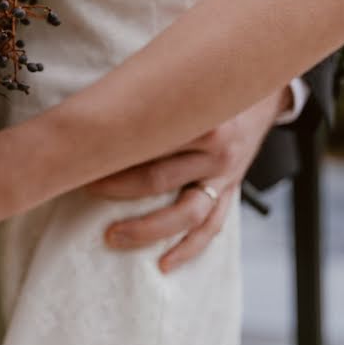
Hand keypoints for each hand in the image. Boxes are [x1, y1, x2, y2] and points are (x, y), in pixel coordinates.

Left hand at [86, 86, 291, 272]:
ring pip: (186, 212)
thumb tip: (100, 107)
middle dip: (118, 189)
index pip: (150, 140)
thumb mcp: (182, 80)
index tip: (83, 159)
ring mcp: (226, 174)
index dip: (114, 152)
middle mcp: (216, 150)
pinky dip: (189, 248)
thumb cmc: (208, 83)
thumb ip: (151, 95)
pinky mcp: (231, 189)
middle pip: (160, 178)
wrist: (260, 88)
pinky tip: (165, 264)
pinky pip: (212, 225)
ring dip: (148, 229)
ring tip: (114, 236)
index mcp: (201, 118)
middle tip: (86, 189)